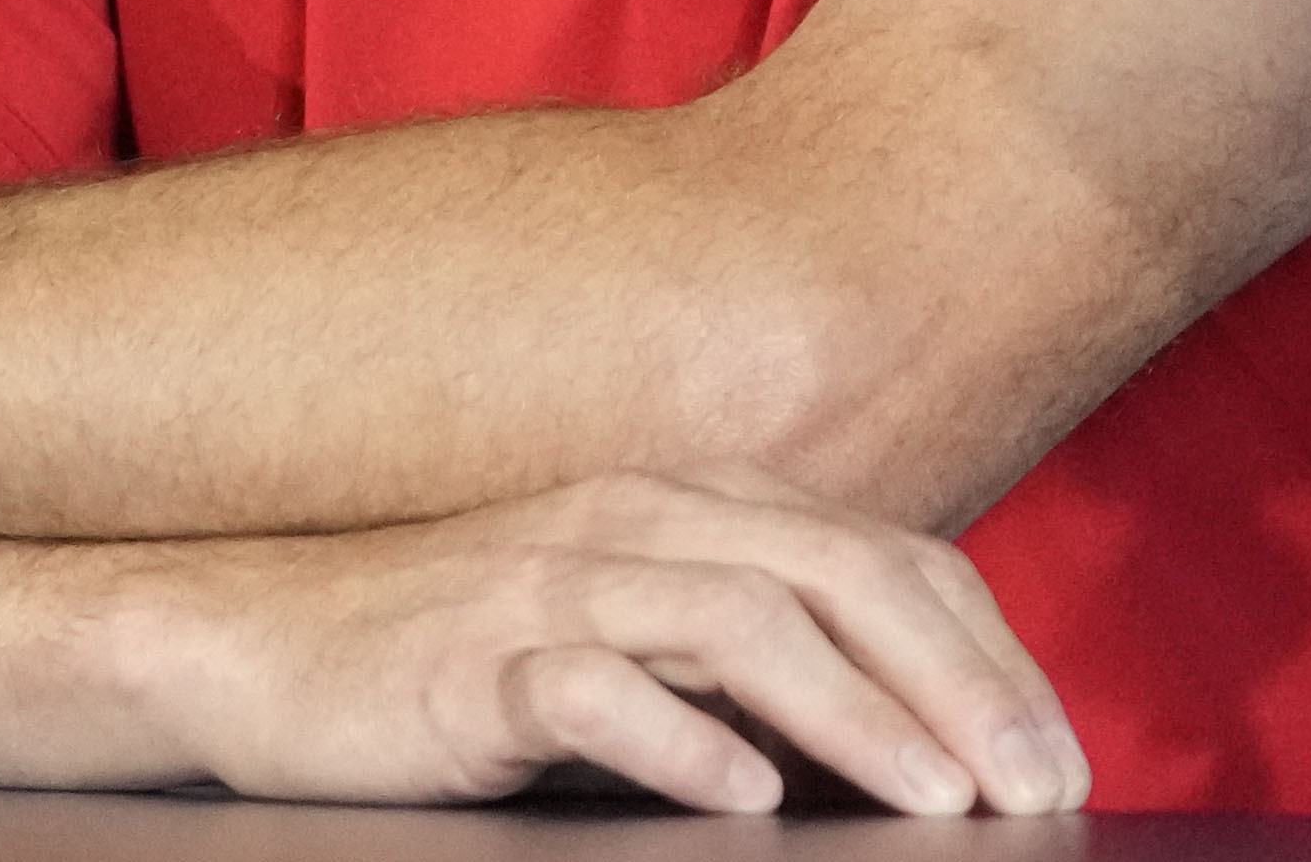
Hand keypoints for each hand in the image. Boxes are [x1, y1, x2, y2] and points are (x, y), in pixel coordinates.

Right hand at [106, 466, 1090, 811]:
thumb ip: (753, 667)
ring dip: (857, 716)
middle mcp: (642, 518)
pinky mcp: (469, 660)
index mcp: (699, 505)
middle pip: (844, 579)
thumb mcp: (632, 639)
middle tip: (1034, 790)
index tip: (1058, 756)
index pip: (889, 559)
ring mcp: (553, 579)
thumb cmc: (460, 656)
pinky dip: (682, 744)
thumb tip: (907, 748)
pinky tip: (750, 804)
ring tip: (936, 804)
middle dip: (959, 687)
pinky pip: (588, 689)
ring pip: (742, 624)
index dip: (988, 654)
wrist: (252, 646)